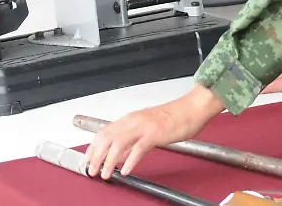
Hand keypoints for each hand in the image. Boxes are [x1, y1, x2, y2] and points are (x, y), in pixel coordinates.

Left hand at [83, 85, 223, 178]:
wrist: (193, 108)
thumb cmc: (176, 116)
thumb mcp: (149, 128)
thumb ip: (134, 141)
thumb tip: (122, 155)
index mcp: (132, 118)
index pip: (104, 131)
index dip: (93, 147)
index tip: (88, 159)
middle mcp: (135, 120)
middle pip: (107, 137)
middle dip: (96, 156)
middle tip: (91, 170)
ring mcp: (145, 126)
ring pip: (119, 143)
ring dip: (108, 160)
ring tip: (105, 173)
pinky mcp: (156, 133)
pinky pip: (138, 148)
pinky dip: (129, 160)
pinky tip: (125, 170)